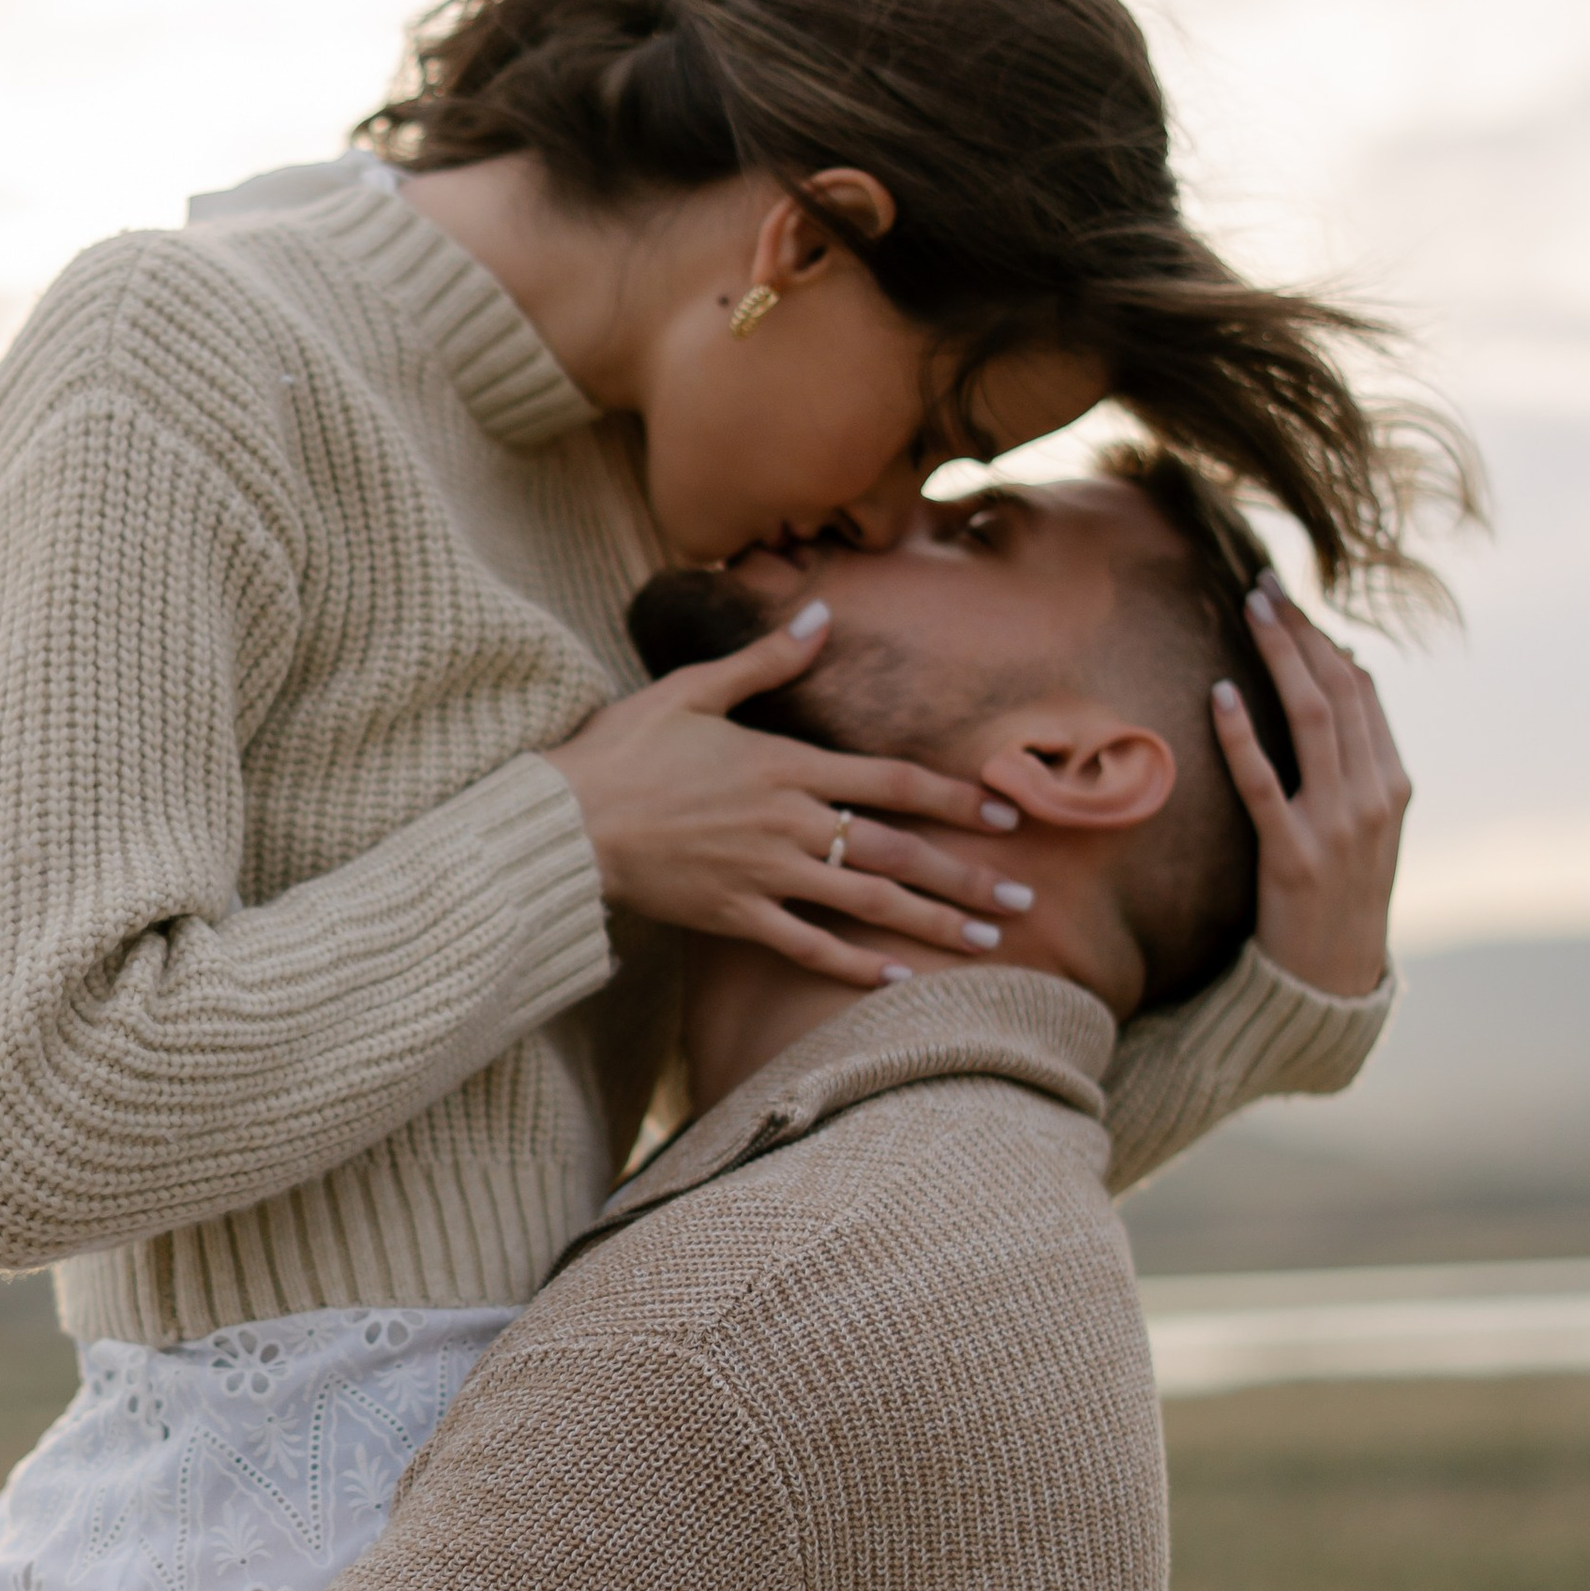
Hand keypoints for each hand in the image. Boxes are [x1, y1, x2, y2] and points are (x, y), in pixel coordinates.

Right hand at [546, 602, 1032, 983]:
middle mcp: (788, 822)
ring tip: (987, 942)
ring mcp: (763, 874)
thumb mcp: (692, 688)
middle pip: (898, 852)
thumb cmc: (624, 750)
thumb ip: (767, 657)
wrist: (565, 821)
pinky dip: (857, 965)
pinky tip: (901, 979)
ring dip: (933, 924)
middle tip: (1024, 901)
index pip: (894, 782)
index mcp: (785, 764)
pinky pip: (808, 946)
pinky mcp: (734, 916)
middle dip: (966, 877)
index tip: (1007, 815)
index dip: (957, 799)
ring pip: (867, 905)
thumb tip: (825, 611)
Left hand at [1215, 585, 1410, 998]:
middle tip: (1263, 585)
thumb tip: (1334, 681)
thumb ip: (1355, 763)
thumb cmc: (1338, 897)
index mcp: (1393, 785)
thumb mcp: (1364, 827)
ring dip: (1282, 658)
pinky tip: (1221, 694)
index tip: (1290, 601)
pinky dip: (1243, 734)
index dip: (1326, 640)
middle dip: (1302, 632)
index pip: (1364, 691)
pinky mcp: (1292, 856)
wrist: (1332, 981)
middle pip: (1341, 691)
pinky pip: (1264, 783)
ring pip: (1314, 720)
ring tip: (1250, 611)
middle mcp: (1373, 797)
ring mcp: (1337, 826)